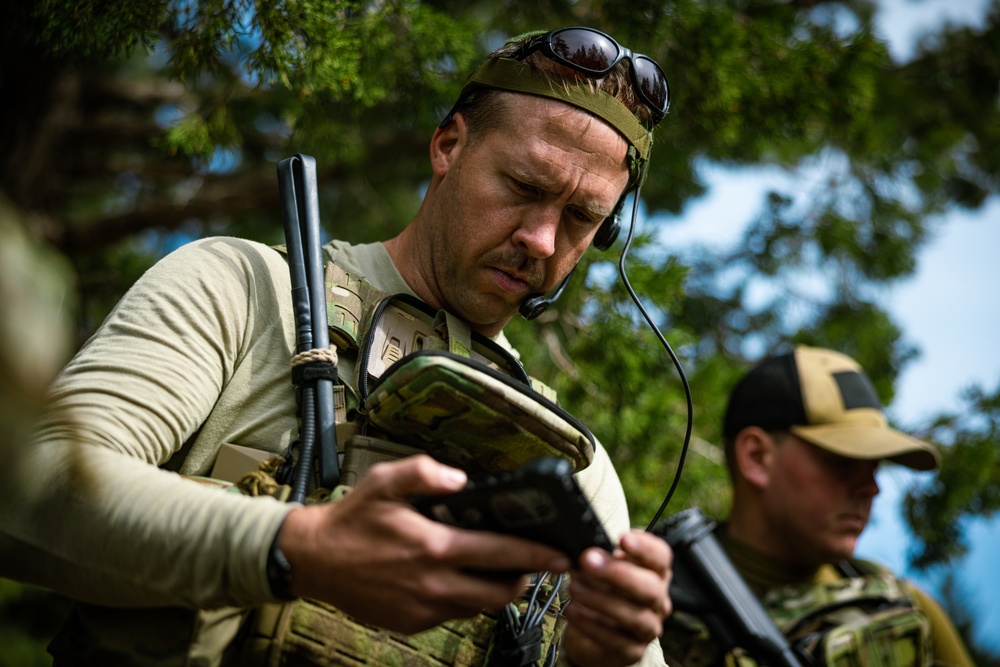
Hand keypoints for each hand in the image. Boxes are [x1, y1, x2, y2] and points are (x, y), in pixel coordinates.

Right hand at [277, 455, 571, 633]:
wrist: (314, 560)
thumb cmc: (353, 518)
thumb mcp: (385, 482)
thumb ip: (425, 473)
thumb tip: (462, 479)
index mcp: (434, 548)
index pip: (501, 555)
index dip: (537, 556)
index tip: (563, 555)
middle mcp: (434, 584)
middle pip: (501, 591)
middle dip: (525, 578)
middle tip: (536, 562)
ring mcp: (424, 609)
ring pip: (480, 606)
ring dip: (496, 589)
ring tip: (500, 567)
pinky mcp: (412, 623)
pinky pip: (454, 614)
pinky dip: (466, 598)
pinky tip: (461, 576)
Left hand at [561, 530, 672, 666]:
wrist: (592, 628)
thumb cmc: (601, 589)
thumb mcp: (600, 566)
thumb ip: (599, 555)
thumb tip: (587, 548)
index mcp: (654, 572)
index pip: (661, 557)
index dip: (645, 547)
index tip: (623, 538)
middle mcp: (657, 600)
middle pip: (650, 588)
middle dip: (617, 573)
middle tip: (588, 561)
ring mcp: (648, 627)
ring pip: (636, 616)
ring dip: (601, 600)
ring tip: (574, 588)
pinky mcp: (633, 650)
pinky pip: (617, 641)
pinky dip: (592, 625)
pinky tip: (573, 611)